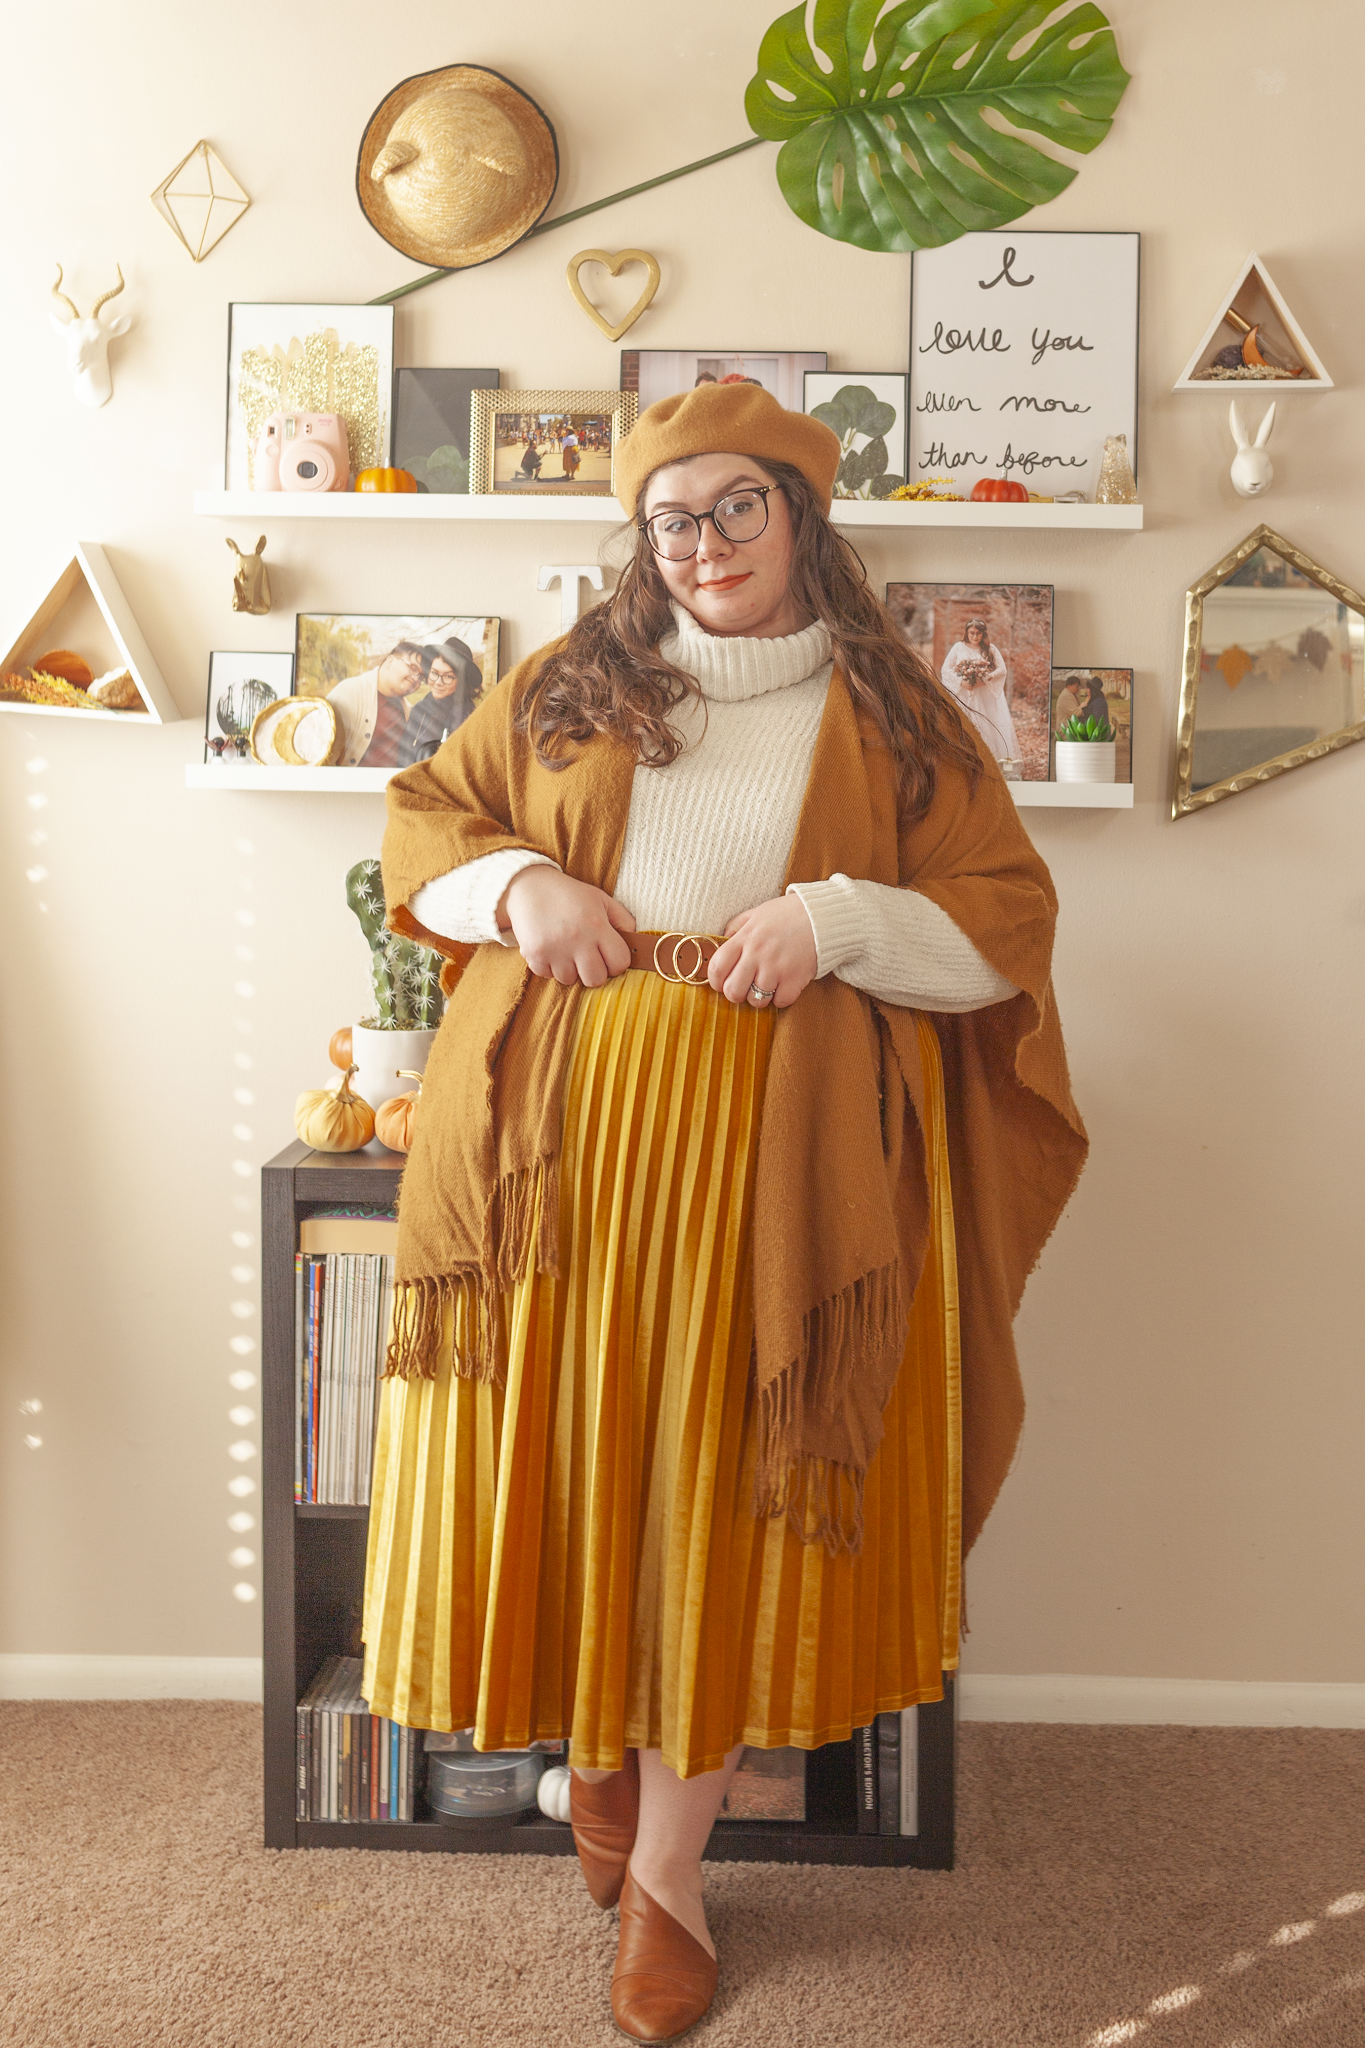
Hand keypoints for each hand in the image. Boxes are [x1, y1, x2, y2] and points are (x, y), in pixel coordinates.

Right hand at [500, 866, 635, 987]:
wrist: (529, 887)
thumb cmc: (570, 895)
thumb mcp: (601, 899)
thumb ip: (623, 920)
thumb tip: (634, 942)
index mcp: (598, 925)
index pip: (620, 963)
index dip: (616, 963)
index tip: (607, 955)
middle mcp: (578, 940)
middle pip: (596, 979)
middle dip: (595, 972)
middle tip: (587, 958)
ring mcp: (555, 949)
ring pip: (570, 980)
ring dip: (570, 970)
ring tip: (565, 950)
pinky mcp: (535, 955)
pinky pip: (548, 976)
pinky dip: (549, 967)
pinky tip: (550, 949)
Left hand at [707, 895, 816, 1008]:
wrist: (822, 915)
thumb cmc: (788, 914)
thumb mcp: (756, 913)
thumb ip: (736, 927)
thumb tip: (721, 943)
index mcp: (745, 937)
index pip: (717, 967)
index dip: (715, 981)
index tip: (721, 983)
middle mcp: (757, 954)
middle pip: (733, 991)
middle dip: (735, 994)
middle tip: (744, 988)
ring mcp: (776, 968)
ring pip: (756, 1000)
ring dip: (759, 997)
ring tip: (767, 984)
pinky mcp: (795, 979)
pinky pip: (780, 1002)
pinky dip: (781, 998)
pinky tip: (784, 985)